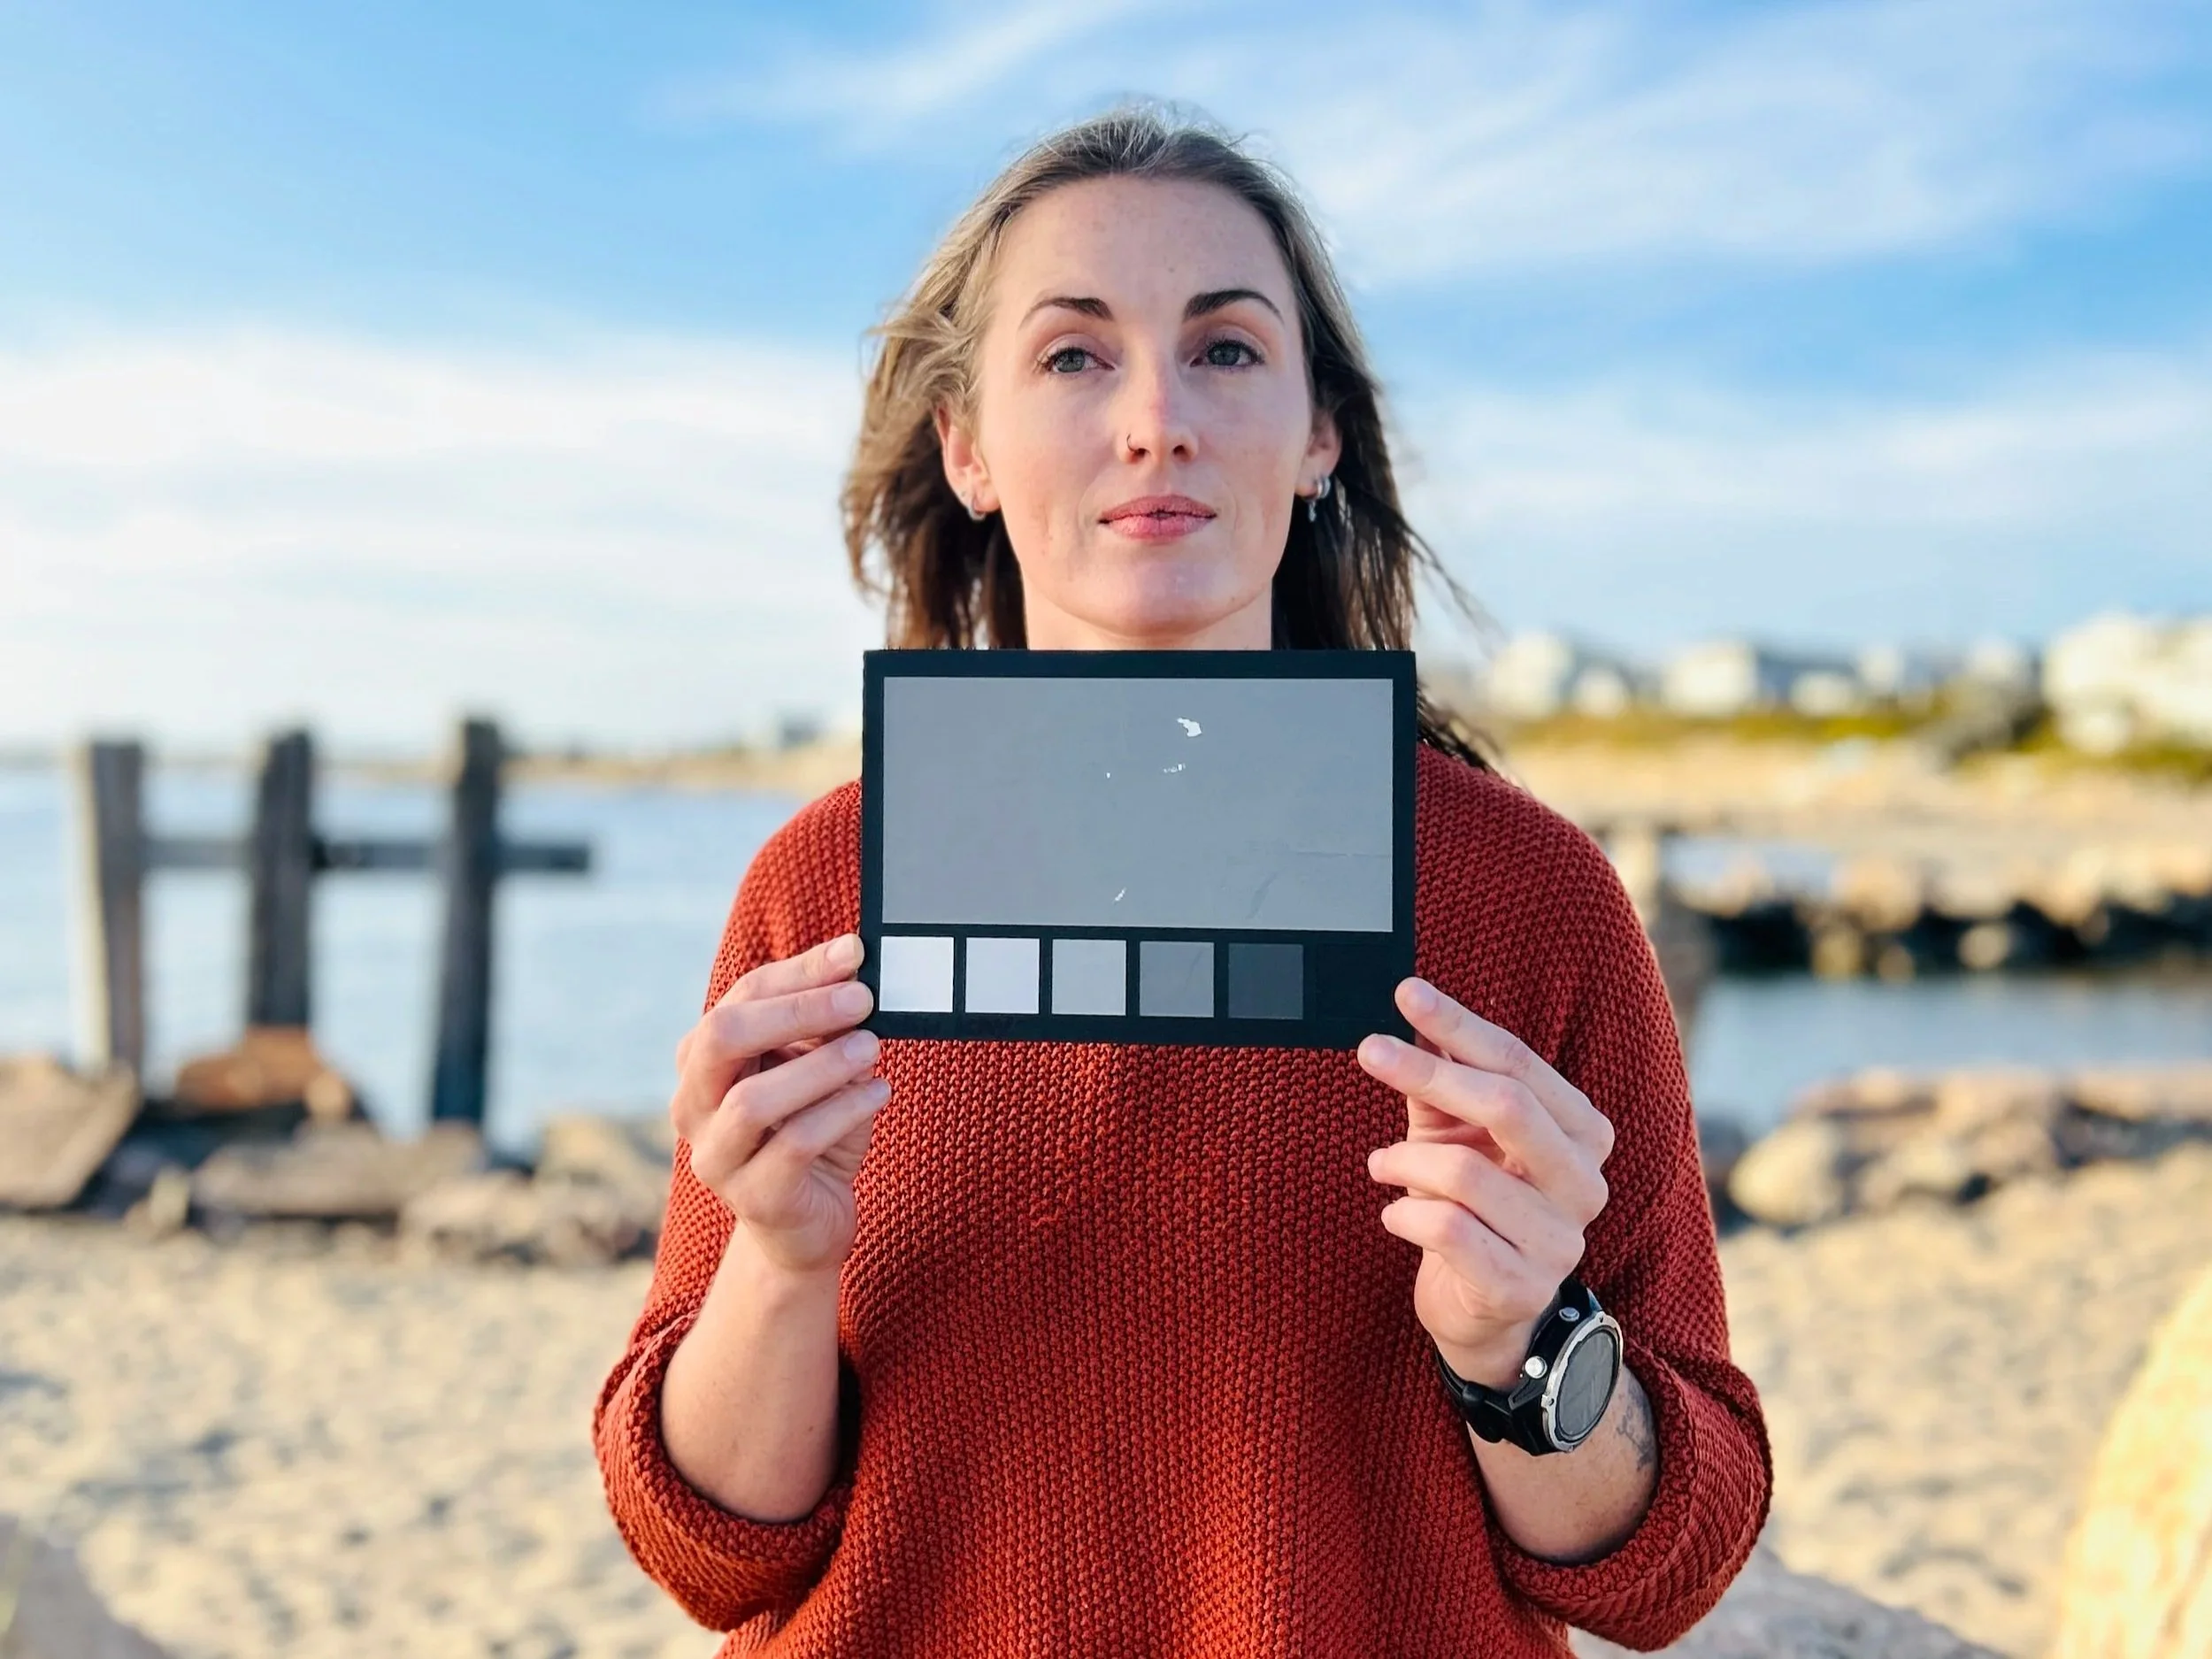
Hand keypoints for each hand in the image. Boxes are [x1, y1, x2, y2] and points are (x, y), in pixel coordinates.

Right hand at [670, 932, 886, 1276]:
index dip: (798, 972)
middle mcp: (692, 1106)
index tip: (854, 952)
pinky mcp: (755, 1198)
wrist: (808, 1226)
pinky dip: (842, 1110)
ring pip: (753, 1101)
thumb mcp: (818, 1070)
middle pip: (720, 1038)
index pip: (740, 999)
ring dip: (820, 1067)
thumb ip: (825, 1027)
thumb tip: (855, 973)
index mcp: (703, 1062)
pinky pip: (795, 1145)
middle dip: (795, 1010)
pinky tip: (878, 1092)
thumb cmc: (813, 1133)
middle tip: (861, 999)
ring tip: (871, 1047)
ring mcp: (716, 1157)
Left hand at [1359, 977, 1615, 1389]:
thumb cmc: (1471, 1206)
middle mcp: (1583, 1184)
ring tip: (1381, 1164)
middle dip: (1431, 1073)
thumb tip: (1417, 1012)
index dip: (1461, 1025)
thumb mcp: (1456, 1135)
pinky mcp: (1520, 1288)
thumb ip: (1445, 1081)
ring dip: (1405, 1161)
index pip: (1521, 1064)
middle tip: (1371, 1051)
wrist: (1480, 1310)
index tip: (1406, 994)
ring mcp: (1559, 1241)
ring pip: (1468, 1173)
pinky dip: (1406, 1214)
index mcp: (1581, 1134)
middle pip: (1508, 1105)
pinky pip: (1451, 1231)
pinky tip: (1394, 1215)